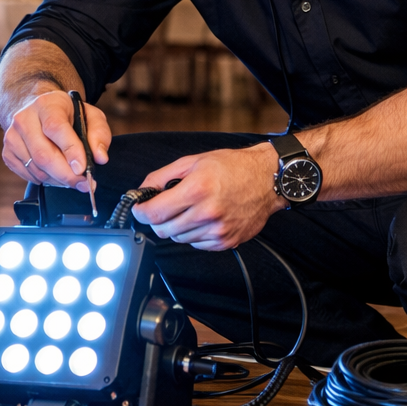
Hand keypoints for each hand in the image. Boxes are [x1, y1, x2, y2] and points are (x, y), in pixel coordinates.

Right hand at [1, 90, 111, 189]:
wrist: (38, 110)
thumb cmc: (67, 114)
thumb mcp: (90, 116)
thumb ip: (99, 134)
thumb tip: (100, 158)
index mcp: (47, 104)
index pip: (55, 128)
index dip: (70, 150)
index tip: (82, 168)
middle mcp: (24, 119)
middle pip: (43, 154)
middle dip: (66, 174)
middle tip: (83, 184)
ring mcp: (12, 136)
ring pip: (36, 168)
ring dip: (58, 180)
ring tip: (72, 177)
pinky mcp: (7, 152)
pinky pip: (28, 175)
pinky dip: (45, 180)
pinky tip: (56, 174)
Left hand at [131, 142, 284, 250]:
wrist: (267, 179)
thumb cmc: (233, 167)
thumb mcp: (194, 161)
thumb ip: (163, 176)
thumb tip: (142, 190)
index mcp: (197, 189)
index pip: (155, 212)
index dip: (141, 212)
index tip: (139, 208)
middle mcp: (207, 212)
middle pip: (164, 229)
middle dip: (157, 219)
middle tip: (163, 207)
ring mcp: (218, 230)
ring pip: (179, 238)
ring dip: (177, 226)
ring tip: (188, 209)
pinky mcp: (226, 241)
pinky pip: (197, 244)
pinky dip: (194, 233)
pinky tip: (202, 218)